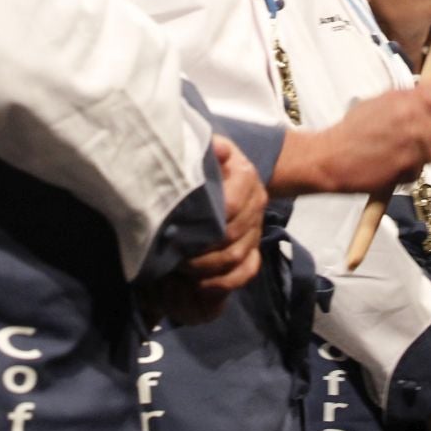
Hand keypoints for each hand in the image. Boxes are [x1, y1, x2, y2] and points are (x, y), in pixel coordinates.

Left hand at [153, 137, 266, 324]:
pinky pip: (247, 271)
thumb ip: (206, 147)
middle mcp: (256, 203)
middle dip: (201, 250)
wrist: (229, 169)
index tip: (176, 229)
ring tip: (181, 270)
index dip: (205, 222)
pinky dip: (224, 282)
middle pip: (232, 237)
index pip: (230, 205)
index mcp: (246, 176)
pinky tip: (200, 284)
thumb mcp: (204, 146)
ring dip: (208, 269)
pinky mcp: (255, 248)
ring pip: (238, 257)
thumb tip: (216, 149)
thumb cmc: (208, 160)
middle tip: (173, 255)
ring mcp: (256, 228)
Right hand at [275, 86, 430, 195]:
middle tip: (405, 137)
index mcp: (406, 102)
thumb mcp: (376, 102)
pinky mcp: (410, 169)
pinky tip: (391, 164)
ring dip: (417, 153)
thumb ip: (404, 98)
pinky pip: (419, 169)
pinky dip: (408, 169)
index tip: (426, 111)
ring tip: (394, 152)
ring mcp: (414, 147)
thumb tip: (424, 94)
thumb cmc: (351, 130)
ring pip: (430, 151)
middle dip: (426, 133)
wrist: (333, 157)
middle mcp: (414, 122)